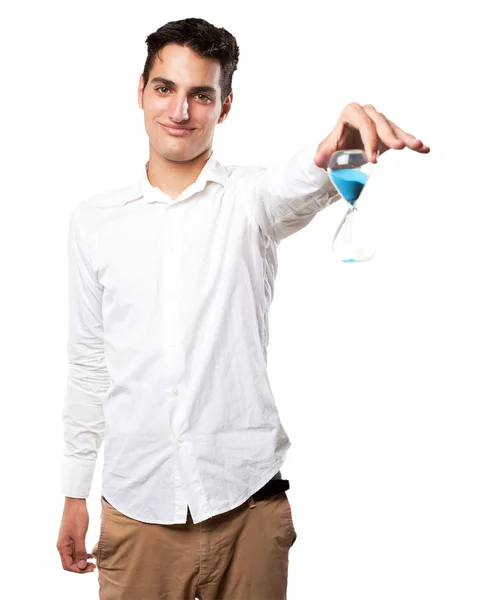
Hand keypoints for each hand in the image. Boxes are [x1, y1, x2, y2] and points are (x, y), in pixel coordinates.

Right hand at [56, 498, 95, 573]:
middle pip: (70, 562)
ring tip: (93, 563)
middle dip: (81, 567)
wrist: (75, 502)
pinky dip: (82, 554)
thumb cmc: (76, 517)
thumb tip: (81, 566)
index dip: (78, 570)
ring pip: (74, 557)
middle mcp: (62, 546)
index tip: (89, 569)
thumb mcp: (80, 535)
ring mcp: (67, 541)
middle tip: (93, 567)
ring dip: (82, 561)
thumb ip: (80, 551)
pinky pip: (76, 550)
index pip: (67, 565)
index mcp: (62, 547)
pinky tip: (90, 555)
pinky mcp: (71, 537)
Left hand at [314, 102, 429, 168]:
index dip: (369, 139)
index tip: (372, 158)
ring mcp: (379, 121)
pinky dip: (412, 141)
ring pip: (393, 127)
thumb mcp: (324, 153)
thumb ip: (322, 155)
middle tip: (397, 149)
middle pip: (380, 122)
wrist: (339, 154)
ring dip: (406, 137)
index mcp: (350, 113)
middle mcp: (366, 113)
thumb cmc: (331, 151)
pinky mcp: (388, 131)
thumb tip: (320, 160)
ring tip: (417, 146)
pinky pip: (401, 135)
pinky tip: (423, 149)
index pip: (363, 124)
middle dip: (389, 136)